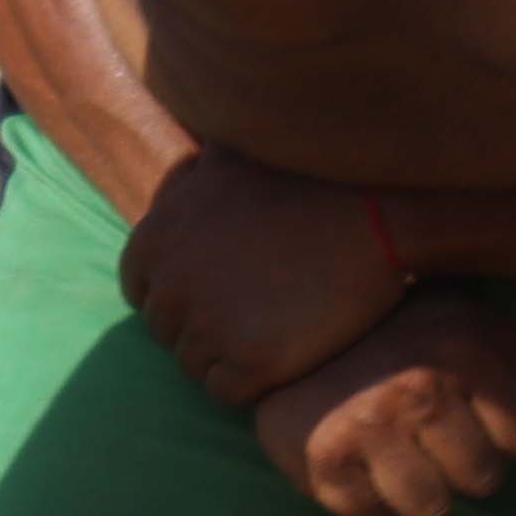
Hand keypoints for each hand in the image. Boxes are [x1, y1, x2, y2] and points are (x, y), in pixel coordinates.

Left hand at [121, 144, 412, 407]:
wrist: (374, 212)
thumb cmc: (308, 176)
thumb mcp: (229, 155)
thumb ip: (188, 169)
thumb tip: (171, 122)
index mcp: (152, 242)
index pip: (141, 290)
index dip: (183, 293)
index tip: (224, 289)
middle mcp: (168, 288)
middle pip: (169, 332)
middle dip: (206, 326)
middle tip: (260, 308)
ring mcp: (205, 329)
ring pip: (197, 366)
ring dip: (230, 355)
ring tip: (277, 326)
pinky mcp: (246, 364)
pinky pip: (229, 392)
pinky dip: (254, 381)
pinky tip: (287, 350)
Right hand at [248, 290, 515, 515]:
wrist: (295, 317)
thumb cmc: (401, 324)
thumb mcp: (472, 323)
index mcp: (463, 349)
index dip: (506, 432)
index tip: (479, 414)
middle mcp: (416, 388)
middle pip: (482, 479)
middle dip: (465, 464)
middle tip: (434, 437)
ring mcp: (365, 426)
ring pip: (430, 508)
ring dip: (423, 493)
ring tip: (404, 460)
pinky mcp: (320, 460)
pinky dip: (372, 507)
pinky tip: (366, 472)